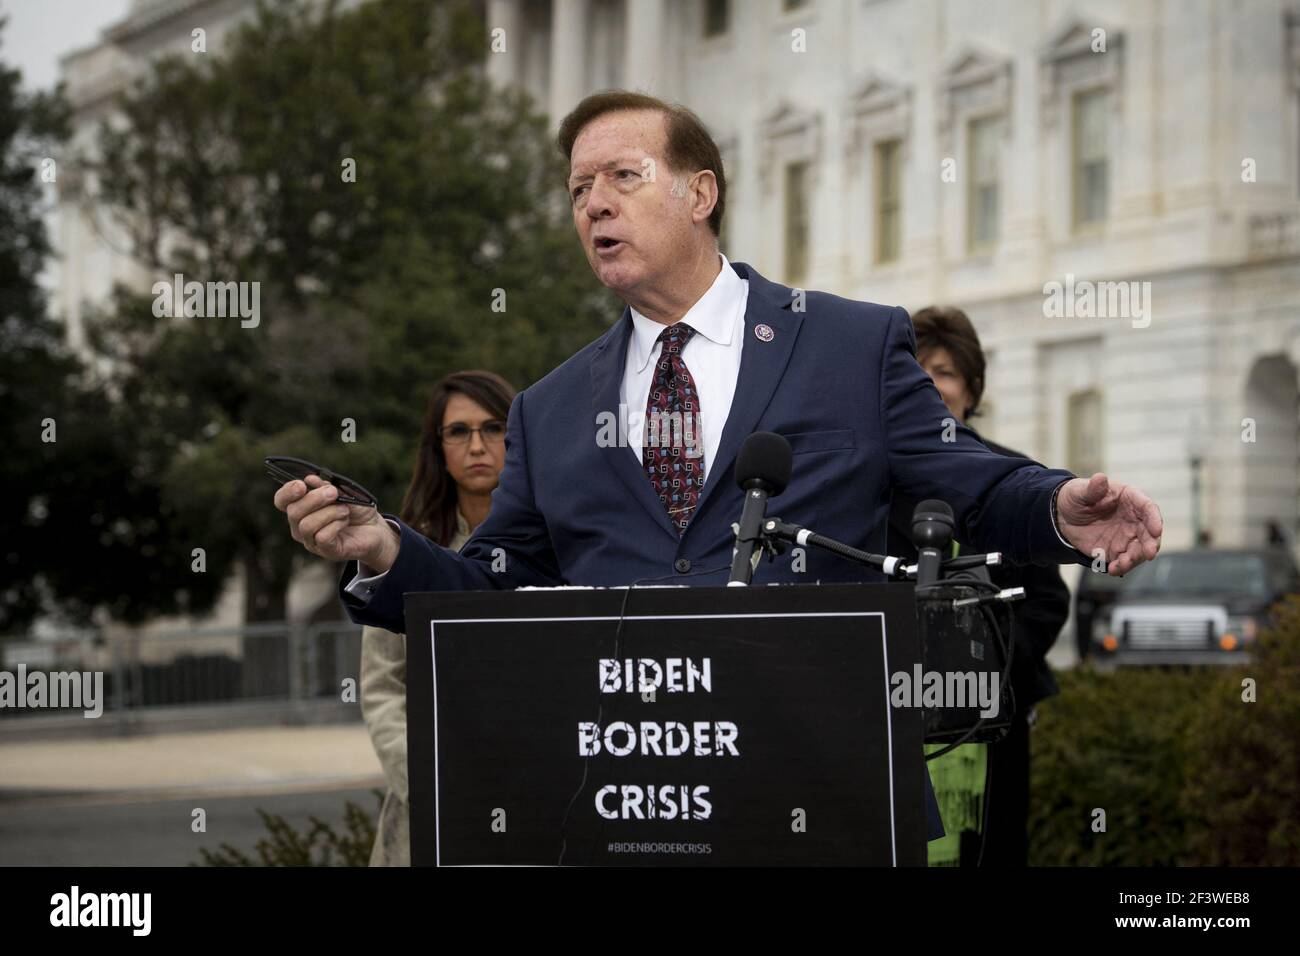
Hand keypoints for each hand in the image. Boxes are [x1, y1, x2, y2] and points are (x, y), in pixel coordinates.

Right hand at [274, 474, 399, 570]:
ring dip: (329, 513)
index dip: (287, 492)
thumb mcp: (344, 492)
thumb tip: (310, 479)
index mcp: (301, 508)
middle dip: (314, 499)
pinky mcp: (326, 551)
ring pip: (306, 525)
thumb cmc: (356, 509)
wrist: (375, 528)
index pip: (281, 501)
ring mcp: (311, 541)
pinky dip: (336, 525)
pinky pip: (322, 537)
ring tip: (345, 510)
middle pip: (293, 512)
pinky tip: (345, 522)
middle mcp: (300, 526)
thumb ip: (327, 486)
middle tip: (334, 493)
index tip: (302, 485)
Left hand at [1057, 473, 1162, 575]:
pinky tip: (1113, 570)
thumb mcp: (1079, 491)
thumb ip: (1092, 488)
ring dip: (1135, 558)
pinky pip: (1123, 560)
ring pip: (1138, 549)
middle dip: (1151, 543)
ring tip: (1122, 564)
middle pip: (1149, 532)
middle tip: (1149, 553)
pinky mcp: (1116, 551)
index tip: (1157, 530)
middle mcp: (1133, 519)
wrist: (1062, 516)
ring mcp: (1127, 536)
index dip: (1154, 519)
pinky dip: (1121, 566)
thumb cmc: (1076, 497)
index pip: (1148, 508)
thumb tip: (1100, 478)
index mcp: (1130, 499)